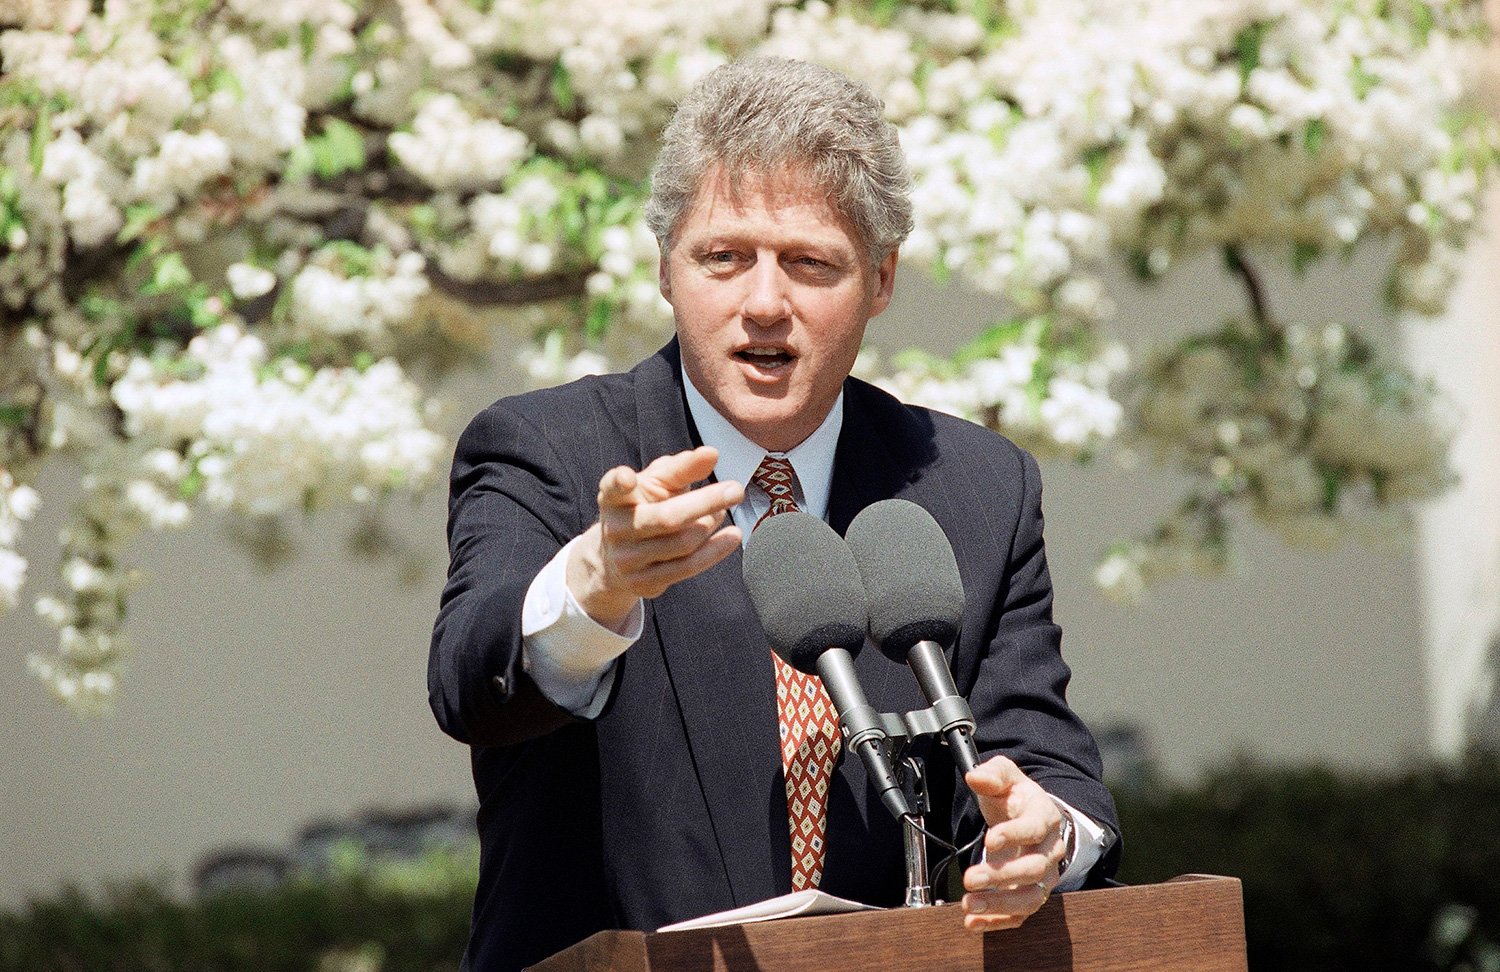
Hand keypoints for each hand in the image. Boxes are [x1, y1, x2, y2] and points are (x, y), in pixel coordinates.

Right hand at [567, 446, 743, 627]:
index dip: (618, 482)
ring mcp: (627, 559)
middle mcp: (615, 529)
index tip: (627, 477)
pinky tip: (733, 536)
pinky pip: (688, 566)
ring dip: (711, 524)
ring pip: (683, 543)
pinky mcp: (643, 583)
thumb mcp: (657, 484)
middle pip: (667, 518)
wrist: (617, 560)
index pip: (613, 488)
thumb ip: (682, 468)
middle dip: (706, 502)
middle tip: (736, 489)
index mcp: (613, 498)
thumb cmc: (644, 509)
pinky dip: (715, 550)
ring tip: (721, 512)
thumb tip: (712, 454)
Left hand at [960, 754, 1065, 931]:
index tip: (989, 840)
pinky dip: (997, 922)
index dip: (1014, 835)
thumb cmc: (1015, 797)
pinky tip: (973, 922)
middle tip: (970, 878)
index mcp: (1044, 816)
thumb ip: (991, 774)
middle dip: (1001, 876)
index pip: (1034, 828)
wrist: (1031, 817)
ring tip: (969, 904)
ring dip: (1000, 905)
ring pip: (1031, 897)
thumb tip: (975, 776)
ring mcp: (1043, 876)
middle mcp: (1049, 850)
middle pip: (1034, 868)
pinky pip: (1020, 915)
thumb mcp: (1004, 776)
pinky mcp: (1032, 894)